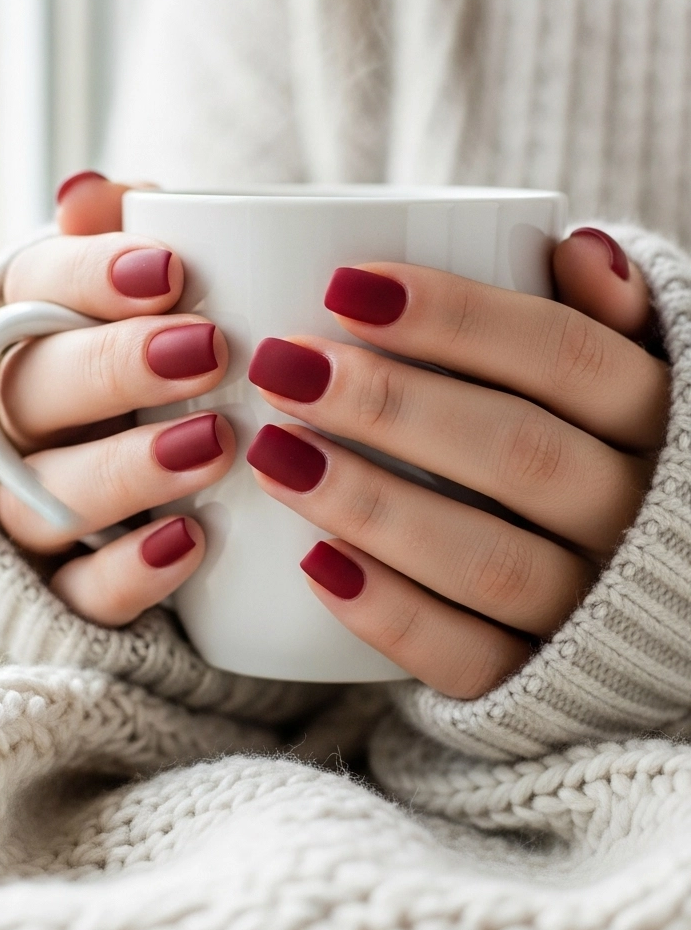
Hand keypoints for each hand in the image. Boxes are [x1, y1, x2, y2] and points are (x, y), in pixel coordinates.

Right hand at [0, 171, 234, 623]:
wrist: (187, 480)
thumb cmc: (175, 361)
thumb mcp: (164, 293)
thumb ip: (134, 234)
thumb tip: (89, 194)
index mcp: (36, 328)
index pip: (33, 288)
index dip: (89, 275)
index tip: (171, 270)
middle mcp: (17, 418)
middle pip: (32, 388)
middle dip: (115, 367)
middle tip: (208, 350)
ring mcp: (33, 505)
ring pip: (44, 492)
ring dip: (125, 469)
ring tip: (213, 446)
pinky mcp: (65, 588)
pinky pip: (77, 591)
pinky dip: (128, 572)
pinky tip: (190, 544)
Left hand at [247, 230, 669, 698]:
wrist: (647, 595)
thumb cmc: (604, 449)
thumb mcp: (626, 375)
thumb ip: (603, 317)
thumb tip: (578, 247)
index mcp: (657, 423)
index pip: (566, 358)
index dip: (458, 318)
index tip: (344, 286)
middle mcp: (634, 518)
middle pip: (519, 455)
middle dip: (393, 406)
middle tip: (286, 366)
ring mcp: (591, 608)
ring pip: (490, 562)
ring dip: (375, 506)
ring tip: (276, 456)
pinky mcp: (541, 682)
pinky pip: (471, 660)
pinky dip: (392, 616)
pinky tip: (314, 564)